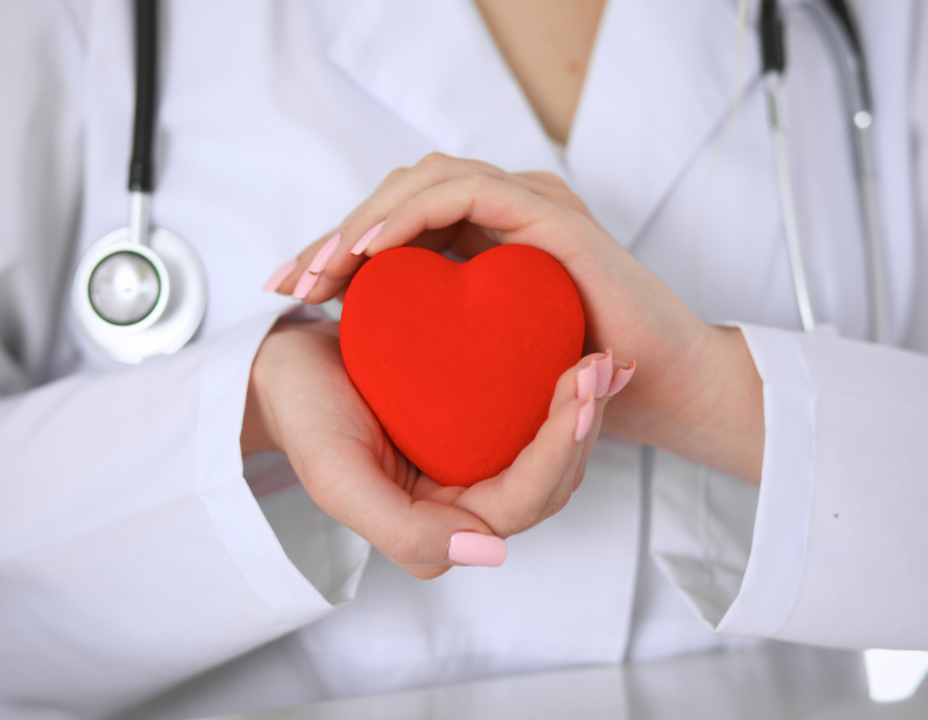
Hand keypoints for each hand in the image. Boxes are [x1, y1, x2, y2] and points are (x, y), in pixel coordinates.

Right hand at [241, 321, 612, 577]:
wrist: (287, 372)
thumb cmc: (306, 419)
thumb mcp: (338, 478)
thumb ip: (406, 533)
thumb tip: (490, 554)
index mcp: (441, 523)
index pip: (522, 502)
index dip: (559, 450)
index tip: (582, 391)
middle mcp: (466, 500)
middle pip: (552, 479)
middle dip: (585, 425)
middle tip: (606, 365)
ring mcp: (473, 462)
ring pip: (552, 450)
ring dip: (584, 407)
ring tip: (606, 358)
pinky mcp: (474, 425)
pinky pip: (532, 416)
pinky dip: (561, 390)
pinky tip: (584, 351)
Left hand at [266, 154, 763, 483]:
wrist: (661, 385)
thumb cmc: (577, 381)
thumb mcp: (490, 365)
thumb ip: (449, 348)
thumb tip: (384, 355)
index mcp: (486, 242)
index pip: (397, 224)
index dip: (338, 249)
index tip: (289, 291)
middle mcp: (503, 213)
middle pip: (398, 198)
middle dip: (335, 236)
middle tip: (288, 281)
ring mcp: (528, 204)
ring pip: (421, 183)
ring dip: (361, 222)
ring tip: (317, 271)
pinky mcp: (548, 213)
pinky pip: (462, 192)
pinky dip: (408, 213)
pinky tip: (368, 253)